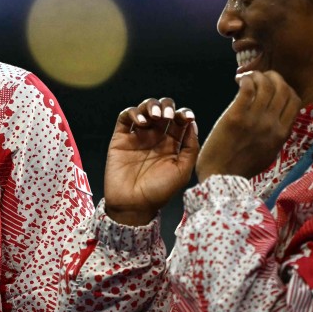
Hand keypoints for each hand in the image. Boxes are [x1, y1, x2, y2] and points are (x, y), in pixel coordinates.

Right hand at [103, 97, 198, 225]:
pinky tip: (140, 123)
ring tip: (154, 116)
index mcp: (172, 144)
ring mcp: (137, 136)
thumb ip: (191, 147)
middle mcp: (155, 137)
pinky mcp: (120, 138)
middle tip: (168, 117)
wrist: (133, 205)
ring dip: (151, 106)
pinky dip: (133, 113)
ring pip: (144, 109)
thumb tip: (192, 123)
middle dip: (167, 107)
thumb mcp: (182, 171)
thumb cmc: (159, 192)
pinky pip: (125, 117)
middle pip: (162, 110)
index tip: (187, 117)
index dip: (183, 114)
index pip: (179, 120)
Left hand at [196, 70, 301, 182]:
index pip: (295, 100)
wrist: (221, 179)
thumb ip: (275, 135)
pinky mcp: (236, 117)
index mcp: (282, 134)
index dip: (286, 87)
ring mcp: (255, 121)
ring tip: (247, 78)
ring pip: (266, 85)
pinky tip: (239, 81)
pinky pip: (247, 88)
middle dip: (272, 76)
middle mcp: (272, 125)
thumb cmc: (241, 168)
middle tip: (260, 77)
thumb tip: (277, 119)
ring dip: (256, 75)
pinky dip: (245, 79)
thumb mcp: (269, 153)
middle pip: (283, 88)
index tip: (274, 86)